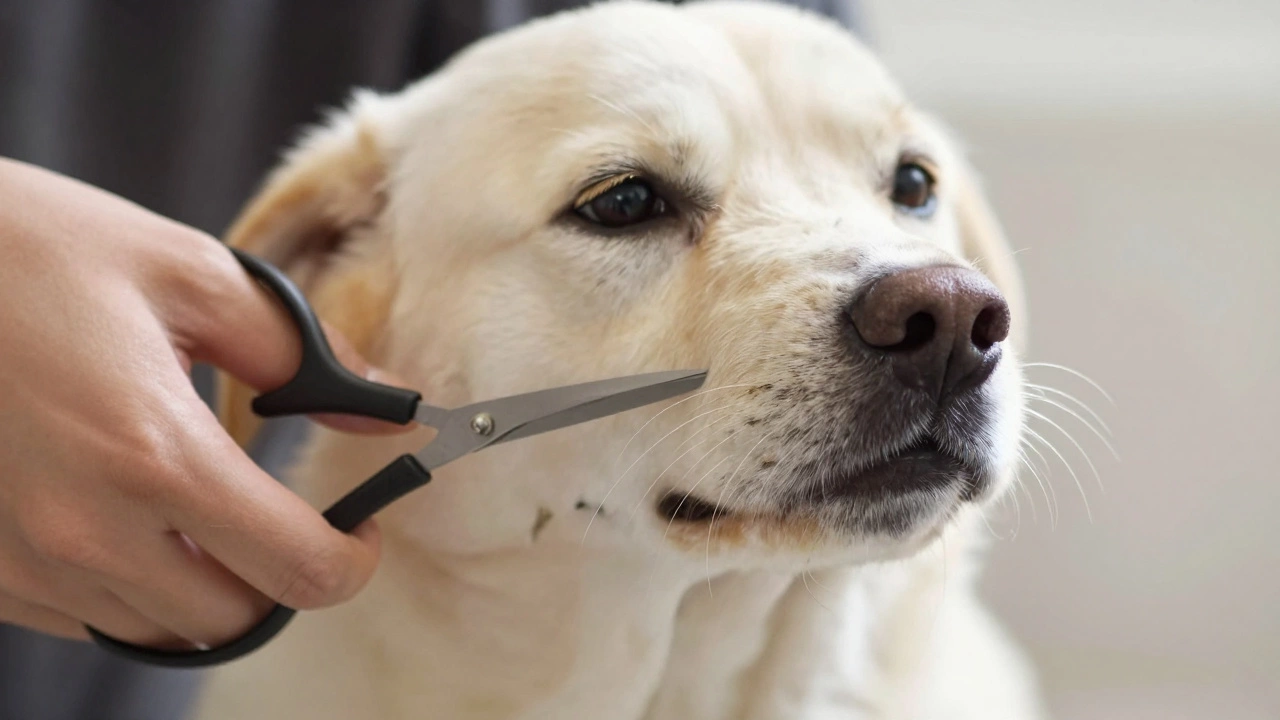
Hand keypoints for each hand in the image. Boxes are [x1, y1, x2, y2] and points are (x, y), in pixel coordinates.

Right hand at [0, 158, 408, 648]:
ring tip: (198, 507)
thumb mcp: (189, 275)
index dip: (351, 559)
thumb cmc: (37, 249)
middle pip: (233, 619)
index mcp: (153, 454)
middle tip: (284, 516)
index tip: (359, 530)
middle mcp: (82, 529)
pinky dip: (128, 582)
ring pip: (158, 629)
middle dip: (278, 575)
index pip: (297, 570)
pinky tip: (125, 512)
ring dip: (201, 584)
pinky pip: (85, 616)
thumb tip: (386, 410)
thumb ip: (303, 355)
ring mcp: (21, 560)